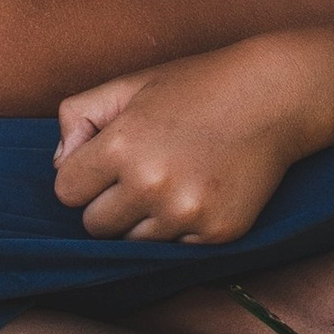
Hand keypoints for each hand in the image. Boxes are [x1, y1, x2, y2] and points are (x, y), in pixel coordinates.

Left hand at [50, 40, 316, 243]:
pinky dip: (180, 228)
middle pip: (94, 225)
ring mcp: (186, 213)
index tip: (104, 162)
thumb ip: (79, 116)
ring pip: (132, 243)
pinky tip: (200, 190)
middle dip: (108, 202)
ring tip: (173, 178)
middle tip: (140, 171)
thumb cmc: (197, 86)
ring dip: (143, 219)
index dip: (81, 176)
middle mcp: (151, 184)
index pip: (66, 190)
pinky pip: (174, 249)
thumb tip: (60, 163)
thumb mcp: (130, 84)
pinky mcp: (217, 234)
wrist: (274, 96)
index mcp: (122, 145)